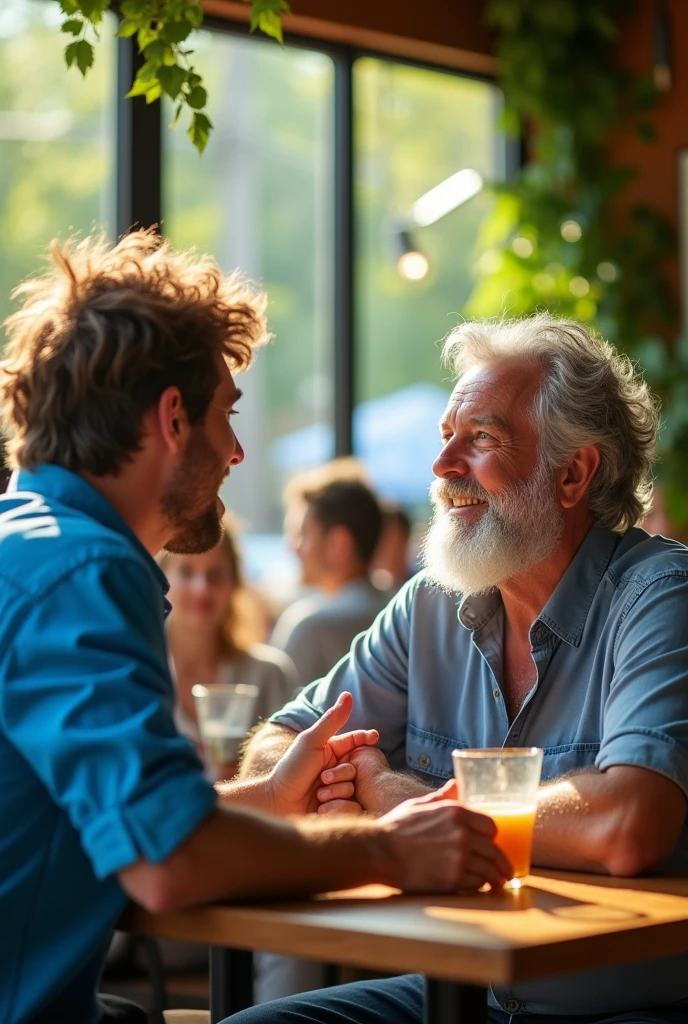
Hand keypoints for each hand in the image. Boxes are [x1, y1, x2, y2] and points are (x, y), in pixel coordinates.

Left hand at [267, 692, 378, 815]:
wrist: (278, 803)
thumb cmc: (291, 770)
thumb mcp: (311, 742)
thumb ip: (331, 720)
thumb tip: (348, 694)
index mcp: (331, 751)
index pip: (355, 741)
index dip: (365, 738)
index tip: (374, 737)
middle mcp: (337, 769)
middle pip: (356, 769)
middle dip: (340, 774)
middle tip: (323, 778)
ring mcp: (338, 791)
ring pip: (354, 789)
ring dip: (336, 792)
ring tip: (318, 794)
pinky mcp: (339, 811)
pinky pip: (352, 808)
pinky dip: (338, 808)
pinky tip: (322, 809)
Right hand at [378, 780, 512, 892]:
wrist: (379, 852)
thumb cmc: (396, 827)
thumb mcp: (419, 805)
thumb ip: (442, 797)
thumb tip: (456, 784)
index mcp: (456, 812)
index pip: (491, 826)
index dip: (493, 836)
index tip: (492, 843)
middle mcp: (462, 833)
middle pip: (495, 850)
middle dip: (501, 862)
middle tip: (505, 870)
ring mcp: (459, 857)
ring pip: (489, 869)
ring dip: (495, 877)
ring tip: (498, 883)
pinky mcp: (453, 878)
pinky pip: (477, 883)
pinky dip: (480, 885)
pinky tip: (480, 886)